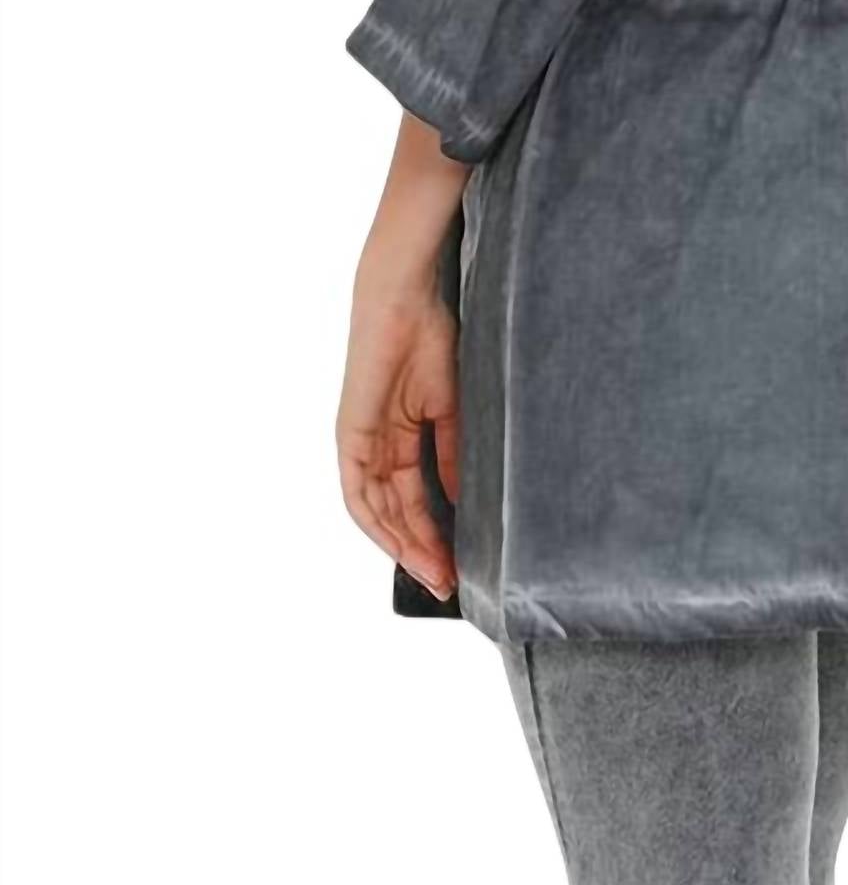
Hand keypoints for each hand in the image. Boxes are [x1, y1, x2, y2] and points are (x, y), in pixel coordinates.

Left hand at [335, 264, 458, 601]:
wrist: (405, 300)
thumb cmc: (431, 339)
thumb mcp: (450, 408)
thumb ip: (450, 455)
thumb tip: (459, 500)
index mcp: (398, 440)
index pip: (415, 501)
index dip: (435, 536)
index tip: (458, 566)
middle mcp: (374, 448)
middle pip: (395, 515)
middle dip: (421, 552)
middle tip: (448, 583)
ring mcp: (360, 444)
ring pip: (377, 512)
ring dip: (404, 546)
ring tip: (435, 572)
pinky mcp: (350, 436)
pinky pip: (359, 492)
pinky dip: (379, 522)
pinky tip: (403, 544)